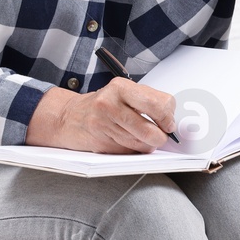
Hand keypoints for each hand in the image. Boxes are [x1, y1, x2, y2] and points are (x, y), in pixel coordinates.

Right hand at [25, 80, 176, 152]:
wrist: (68, 117)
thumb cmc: (102, 105)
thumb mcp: (124, 93)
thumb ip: (148, 101)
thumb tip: (171, 119)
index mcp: (121, 87)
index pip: (159, 104)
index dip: (168, 117)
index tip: (168, 122)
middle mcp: (110, 104)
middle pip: (150, 129)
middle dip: (161, 137)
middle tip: (162, 135)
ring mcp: (103, 124)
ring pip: (140, 144)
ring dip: (147, 145)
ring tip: (142, 137)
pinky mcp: (100, 143)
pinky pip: (128, 152)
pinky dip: (134, 150)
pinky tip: (127, 140)